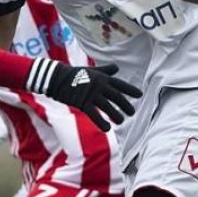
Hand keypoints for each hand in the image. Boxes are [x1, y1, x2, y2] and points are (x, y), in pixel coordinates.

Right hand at [28, 59, 142, 130]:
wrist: (57, 78)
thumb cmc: (75, 74)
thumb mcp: (92, 70)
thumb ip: (105, 71)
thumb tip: (117, 68)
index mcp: (102, 78)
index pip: (119, 84)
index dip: (130, 90)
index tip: (139, 95)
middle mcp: (99, 86)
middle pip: (116, 97)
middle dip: (125, 105)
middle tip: (132, 113)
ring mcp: (91, 94)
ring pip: (108, 107)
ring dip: (116, 115)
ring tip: (121, 121)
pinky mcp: (82, 103)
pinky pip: (94, 115)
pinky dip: (101, 122)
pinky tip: (107, 128)